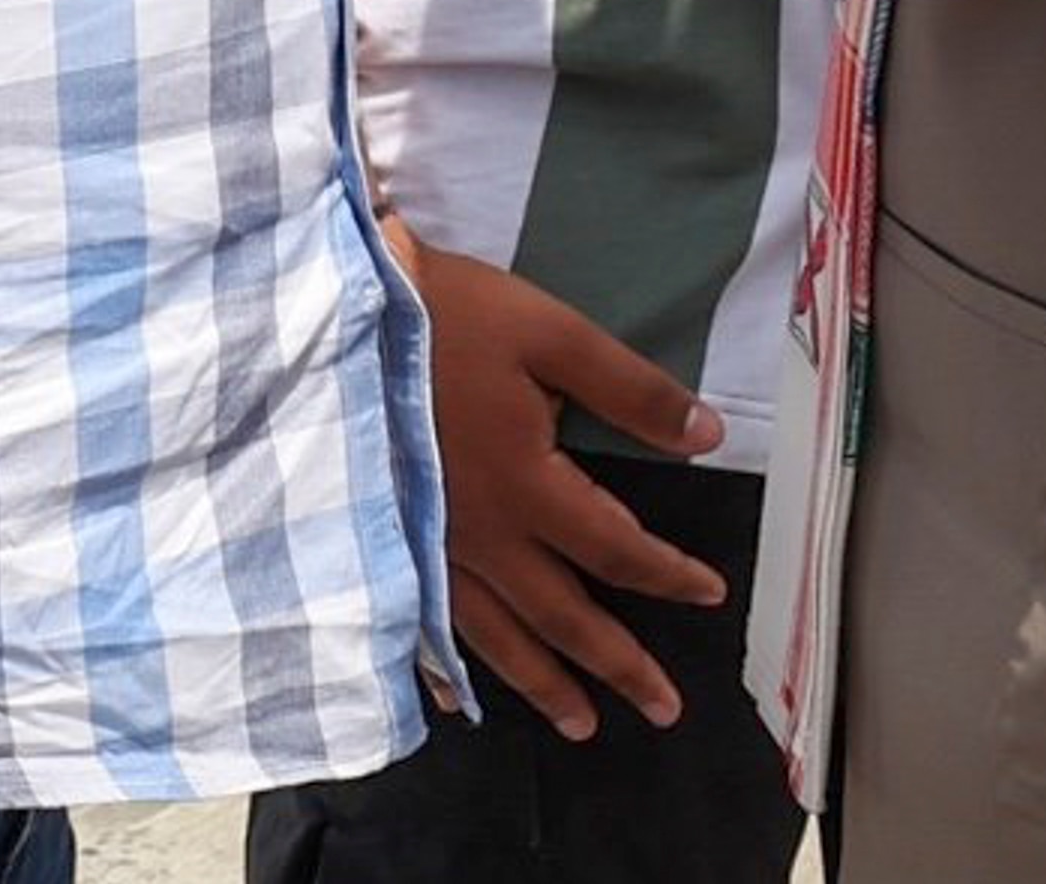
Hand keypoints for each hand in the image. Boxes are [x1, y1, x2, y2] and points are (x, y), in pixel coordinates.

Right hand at [407, 238, 726, 740]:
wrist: (335, 319)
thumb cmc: (445, 320)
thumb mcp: (549, 333)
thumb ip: (630, 389)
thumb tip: (708, 438)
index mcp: (528, 486)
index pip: (615, 550)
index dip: (668, 575)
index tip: (710, 595)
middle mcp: (481, 537)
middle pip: (561, 617)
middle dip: (617, 665)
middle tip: (663, 710)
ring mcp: (428, 550)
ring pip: (495, 637)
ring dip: (543, 684)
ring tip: (580, 725)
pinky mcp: (387, 544)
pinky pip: (422, 625)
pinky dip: (446, 670)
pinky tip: (458, 699)